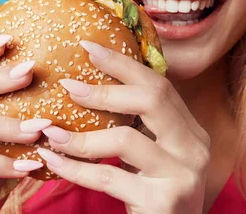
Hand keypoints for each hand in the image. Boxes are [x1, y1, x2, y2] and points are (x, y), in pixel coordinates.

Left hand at [36, 40, 210, 213]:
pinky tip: (54, 162)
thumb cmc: (154, 197)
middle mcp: (194, 147)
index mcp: (191, 131)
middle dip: (105, 89)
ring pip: (125, 139)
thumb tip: (88, 91)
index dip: (122, 64)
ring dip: (80, 136)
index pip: (159, 85)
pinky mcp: (165, 201)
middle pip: (152, 99)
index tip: (88, 47)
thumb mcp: (154, 157)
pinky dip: (76, 168)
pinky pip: (110, 176)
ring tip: (50, 133)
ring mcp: (183, 174)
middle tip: (67, 85)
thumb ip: (138, 128)